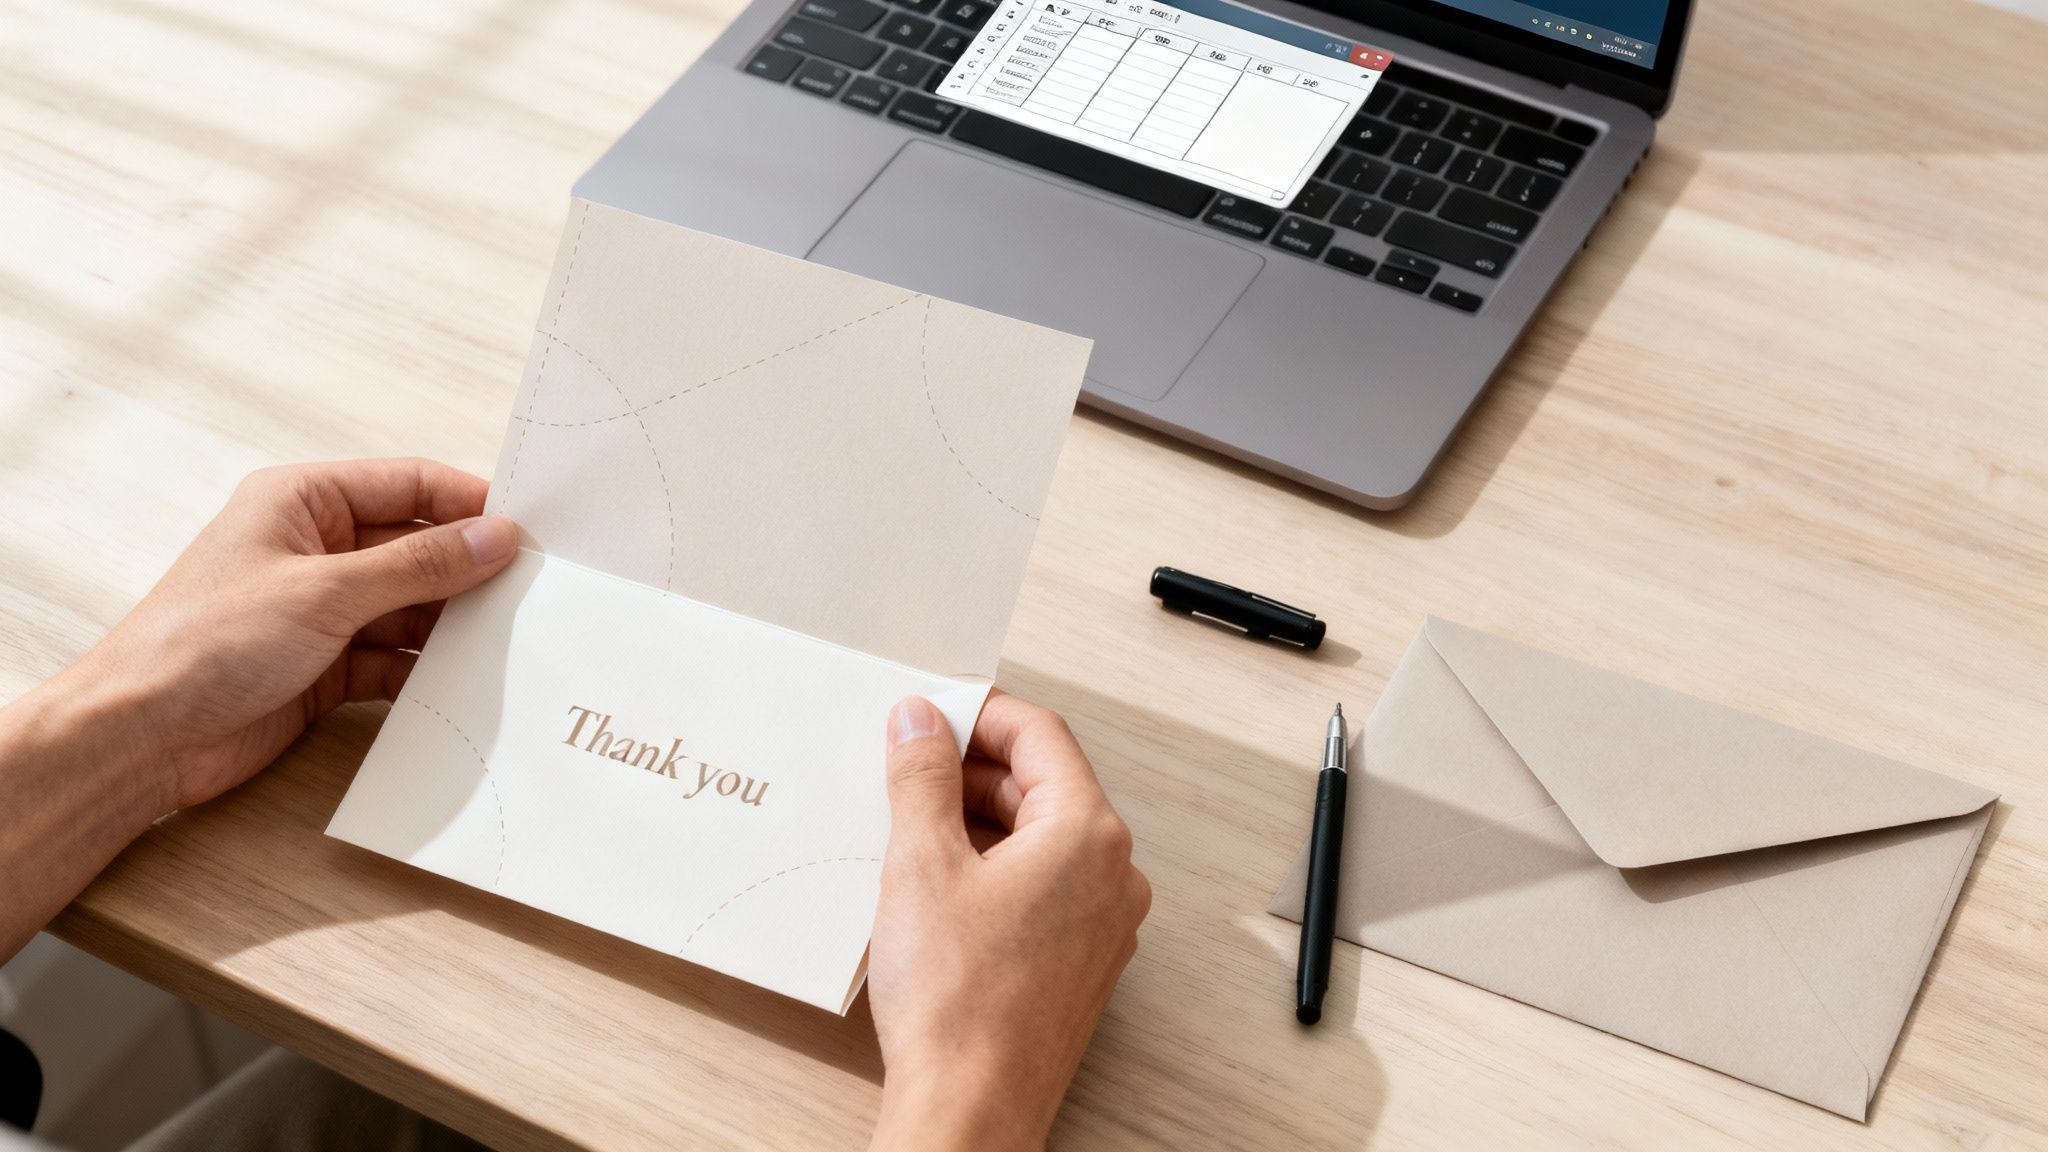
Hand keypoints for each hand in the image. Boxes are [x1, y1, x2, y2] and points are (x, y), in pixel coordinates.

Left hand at [0, 458, 517, 959]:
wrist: (141, 735)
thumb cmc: (205, 642)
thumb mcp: (325, 592)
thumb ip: (418, 565)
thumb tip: (496, 537)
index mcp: (304, 501)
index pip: (409, 484)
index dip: (469, 504)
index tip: (528, 532)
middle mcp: (316, 548)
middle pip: (417, 547)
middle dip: (468, 570)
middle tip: (533, 591)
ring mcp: (321, 609)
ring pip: (411, 606)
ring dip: (451, 625)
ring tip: (507, 641)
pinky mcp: (325, 665)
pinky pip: (395, 657)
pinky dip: (425, 669)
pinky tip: (461, 683)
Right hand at [867, 691, 1150, 1151]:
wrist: (971, 1107)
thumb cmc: (958, 1004)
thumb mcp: (921, 864)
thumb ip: (922, 778)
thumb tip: (921, 722)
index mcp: (1088, 836)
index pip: (1042, 736)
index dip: (979, 714)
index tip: (932, 713)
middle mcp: (1112, 875)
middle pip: (1045, 784)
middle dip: (973, 768)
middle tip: (909, 764)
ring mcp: (1103, 923)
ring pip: (1042, 838)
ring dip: (980, 818)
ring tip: (911, 823)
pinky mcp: (1080, 962)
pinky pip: (1043, 886)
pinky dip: (994, 867)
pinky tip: (938, 881)